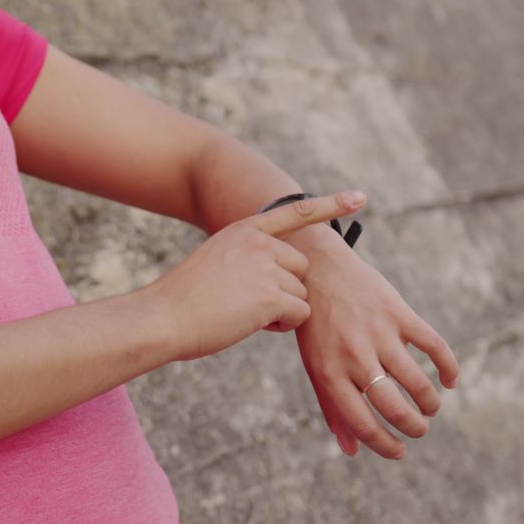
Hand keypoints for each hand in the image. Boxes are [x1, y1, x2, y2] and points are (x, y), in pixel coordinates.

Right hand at [145, 191, 365, 361]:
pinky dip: (281, 325)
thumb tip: (286, 275)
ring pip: (301, 295)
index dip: (330, 205)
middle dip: (285, 290)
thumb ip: (249, 260)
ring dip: (281, 311)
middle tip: (248, 302)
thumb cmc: (184, 300)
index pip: (295, 212)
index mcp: (244, 230)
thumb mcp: (215, 262)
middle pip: (301, 269)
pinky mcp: (270, 297)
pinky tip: (249, 324)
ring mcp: (266, 268)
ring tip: (241, 313)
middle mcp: (258, 243)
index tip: (361, 197)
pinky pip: (299, 314)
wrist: (162, 317)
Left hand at [289, 226, 459, 458]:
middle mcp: (354, 356)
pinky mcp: (398, 313)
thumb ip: (333, 407)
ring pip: (417, 382)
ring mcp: (378, 333)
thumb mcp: (315, 366)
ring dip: (430, 403)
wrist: (316, 271)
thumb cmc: (316, 328)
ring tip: (429, 408)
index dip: (385, 445)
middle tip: (419, 428)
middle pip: (394, 407)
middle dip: (414, 427)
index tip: (399, 451)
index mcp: (329, 373)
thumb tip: (352, 450)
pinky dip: (448, 367)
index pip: (362, 423)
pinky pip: (434, 346)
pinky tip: (449, 380)